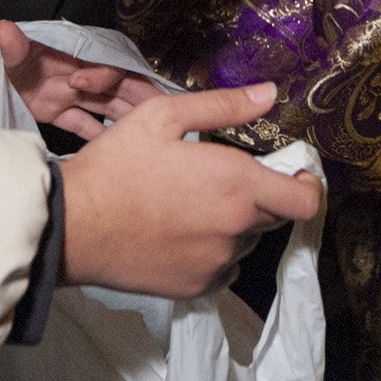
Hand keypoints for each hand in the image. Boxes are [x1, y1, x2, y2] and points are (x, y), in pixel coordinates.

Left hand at [0, 17, 165, 139]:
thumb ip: (8, 44)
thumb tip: (7, 29)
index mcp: (68, 54)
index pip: (101, 62)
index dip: (100, 75)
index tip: (81, 85)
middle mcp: (74, 73)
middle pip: (117, 86)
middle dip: (140, 98)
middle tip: (162, 116)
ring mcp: (66, 94)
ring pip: (106, 106)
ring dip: (127, 118)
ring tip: (149, 137)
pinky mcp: (54, 112)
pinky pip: (83, 124)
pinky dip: (98, 136)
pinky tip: (116, 152)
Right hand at [60, 82, 324, 296]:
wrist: (72, 226)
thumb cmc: (116, 165)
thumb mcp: (164, 116)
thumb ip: (224, 106)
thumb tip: (270, 93)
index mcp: (236, 184)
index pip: (306, 200)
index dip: (307, 185)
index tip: (291, 172)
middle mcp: (236, 229)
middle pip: (275, 216)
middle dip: (262, 195)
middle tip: (223, 176)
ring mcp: (217, 263)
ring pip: (246, 240)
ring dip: (234, 222)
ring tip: (191, 202)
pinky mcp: (196, 286)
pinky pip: (222, 266)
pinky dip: (213, 249)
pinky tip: (181, 230)